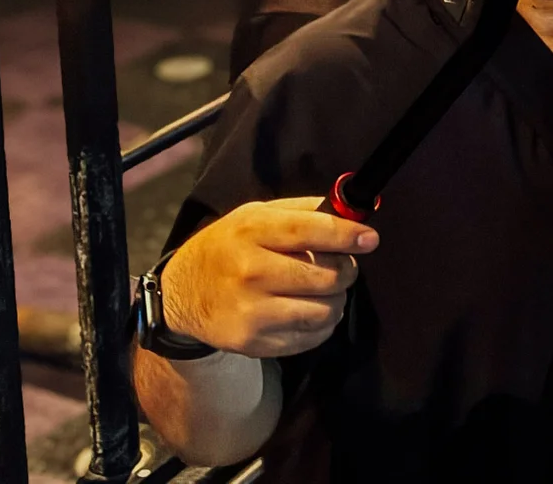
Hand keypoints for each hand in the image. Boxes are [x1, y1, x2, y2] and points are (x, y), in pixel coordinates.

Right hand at [159, 198, 378, 358]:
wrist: (182, 293)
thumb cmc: (228, 246)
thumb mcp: (255, 215)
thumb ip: (303, 210)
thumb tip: (354, 210)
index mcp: (253, 231)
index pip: (313, 231)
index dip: (348, 235)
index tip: (370, 239)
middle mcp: (251, 272)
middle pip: (326, 275)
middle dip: (346, 270)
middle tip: (342, 267)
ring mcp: (251, 311)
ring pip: (324, 310)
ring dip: (336, 300)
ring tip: (326, 290)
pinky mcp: (253, 342)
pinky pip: (310, 338)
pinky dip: (321, 325)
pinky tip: (310, 311)